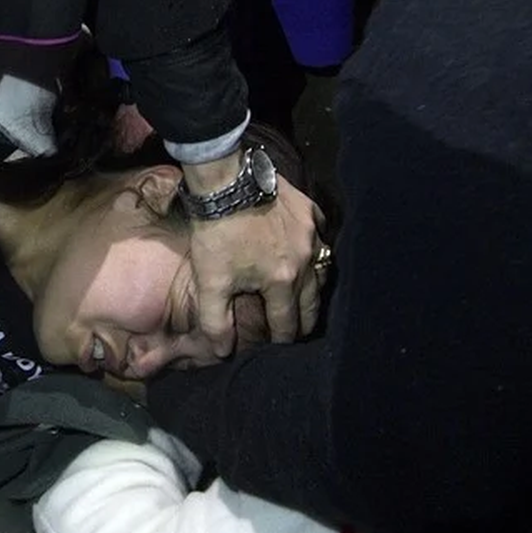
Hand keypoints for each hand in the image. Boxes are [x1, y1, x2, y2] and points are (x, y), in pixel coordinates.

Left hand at [188, 173, 323, 357]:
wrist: (225, 181)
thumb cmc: (216, 233)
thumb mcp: (210, 282)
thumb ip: (216, 321)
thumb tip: (224, 351)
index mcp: (282, 281)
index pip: (287, 321)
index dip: (282, 339)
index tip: (280, 348)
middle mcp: (305, 260)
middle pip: (311, 300)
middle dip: (306, 320)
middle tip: (302, 332)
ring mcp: (310, 233)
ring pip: (321, 269)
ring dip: (314, 287)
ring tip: (307, 299)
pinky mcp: (308, 210)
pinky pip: (320, 234)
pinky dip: (315, 248)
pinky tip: (308, 252)